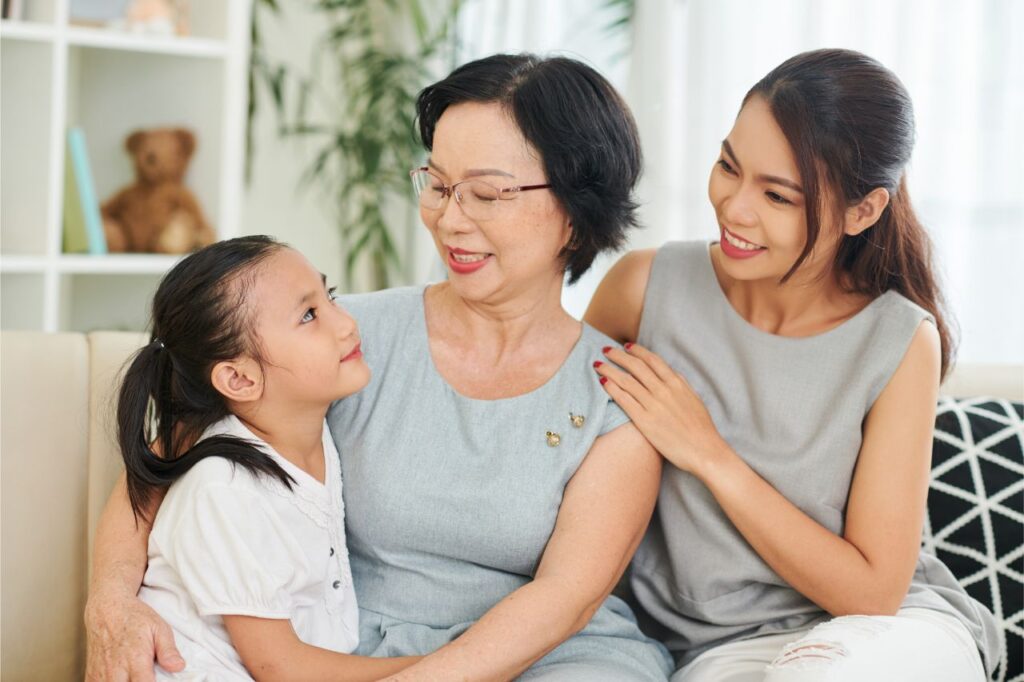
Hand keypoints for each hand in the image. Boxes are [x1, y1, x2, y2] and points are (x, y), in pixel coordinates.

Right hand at [85, 587, 183, 681]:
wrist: (107, 610)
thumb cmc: (135, 618)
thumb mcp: (159, 628)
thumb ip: (168, 650)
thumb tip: (179, 667)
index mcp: (136, 659)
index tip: (157, 680)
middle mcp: (116, 670)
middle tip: (146, 677)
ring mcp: (101, 674)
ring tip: (134, 676)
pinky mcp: (91, 675)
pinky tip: (121, 677)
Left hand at [594, 343, 728, 477]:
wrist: (703, 450)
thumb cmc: (701, 427)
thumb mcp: (694, 398)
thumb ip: (681, 384)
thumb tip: (670, 372)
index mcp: (676, 383)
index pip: (652, 360)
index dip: (637, 351)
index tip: (626, 346)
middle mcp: (663, 390)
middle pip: (635, 366)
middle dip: (618, 355)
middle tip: (606, 350)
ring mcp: (653, 405)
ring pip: (626, 380)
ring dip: (609, 370)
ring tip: (598, 365)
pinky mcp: (644, 421)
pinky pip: (624, 399)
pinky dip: (611, 388)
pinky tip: (603, 382)